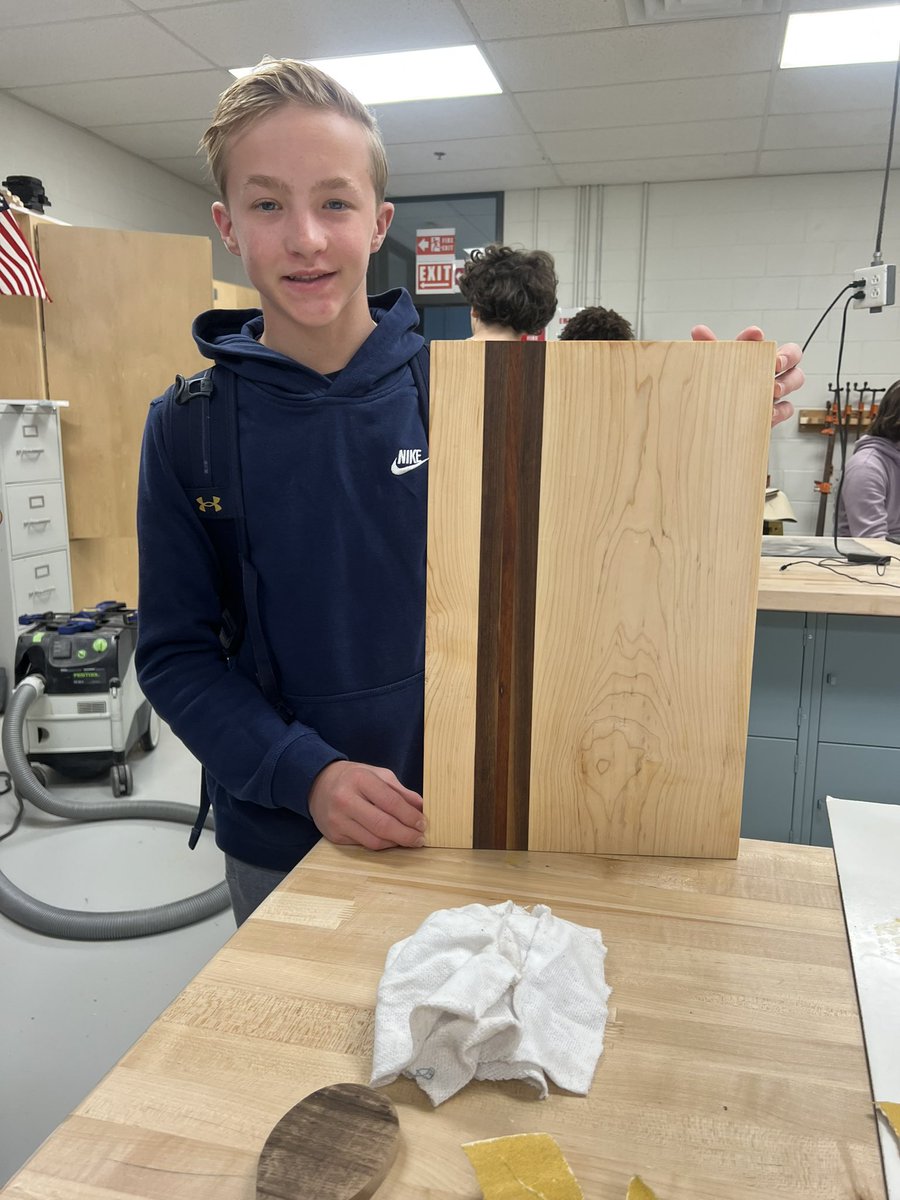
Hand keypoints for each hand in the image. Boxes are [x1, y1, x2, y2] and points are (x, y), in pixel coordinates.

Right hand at [308, 760, 425, 850]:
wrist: (317, 784)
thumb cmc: (353, 778)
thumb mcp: (378, 775)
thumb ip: (400, 791)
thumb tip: (421, 808)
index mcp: (360, 780)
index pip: (391, 802)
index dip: (410, 816)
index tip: (423, 823)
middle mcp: (346, 800)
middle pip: (383, 825)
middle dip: (407, 835)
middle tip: (420, 838)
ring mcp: (338, 820)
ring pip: (374, 840)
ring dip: (396, 843)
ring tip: (409, 840)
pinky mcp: (334, 835)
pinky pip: (364, 845)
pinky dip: (381, 845)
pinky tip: (390, 840)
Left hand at [691, 325, 803, 427]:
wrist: (710, 422)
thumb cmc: (716, 389)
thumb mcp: (708, 368)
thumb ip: (706, 349)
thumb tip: (699, 331)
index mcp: (750, 357)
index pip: (759, 340)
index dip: (758, 336)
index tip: (754, 334)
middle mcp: (766, 371)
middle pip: (792, 355)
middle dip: (788, 356)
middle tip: (776, 363)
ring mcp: (772, 391)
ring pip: (795, 379)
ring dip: (788, 383)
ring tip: (774, 389)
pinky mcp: (773, 412)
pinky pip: (787, 408)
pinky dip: (781, 410)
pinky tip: (769, 413)